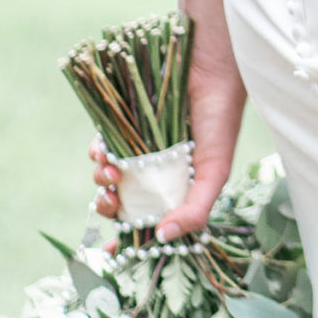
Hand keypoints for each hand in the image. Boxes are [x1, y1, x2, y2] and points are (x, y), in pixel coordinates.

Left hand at [89, 54, 244, 244]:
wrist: (208, 65)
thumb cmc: (220, 117)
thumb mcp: (215, 169)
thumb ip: (195, 208)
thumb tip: (165, 239)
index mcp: (179, 184)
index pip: (152, 218)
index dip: (132, 237)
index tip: (115, 252)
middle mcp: (156, 169)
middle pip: (125, 200)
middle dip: (112, 207)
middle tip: (110, 202)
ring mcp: (138, 147)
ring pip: (110, 176)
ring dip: (103, 180)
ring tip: (110, 173)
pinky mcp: (123, 124)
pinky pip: (101, 147)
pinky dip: (98, 154)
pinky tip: (104, 152)